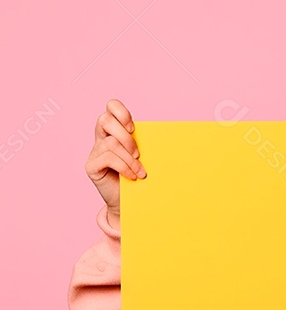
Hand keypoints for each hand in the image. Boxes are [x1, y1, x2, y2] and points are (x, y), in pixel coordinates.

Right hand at [84, 99, 145, 228]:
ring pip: (110, 143)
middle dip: (126, 136)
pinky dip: (124, 167)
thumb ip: (144, 143)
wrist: (128, 202)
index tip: (133, 128)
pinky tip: (132, 176)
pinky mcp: (91, 166)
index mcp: (114, 130)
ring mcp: (94, 152)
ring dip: (129, 158)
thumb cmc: (138, 177)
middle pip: (104, 120)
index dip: (120, 112)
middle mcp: (101, 138)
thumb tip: (169, 136)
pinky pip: (108, 158)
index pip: (110, 107)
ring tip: (139, 171)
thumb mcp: (143, 156)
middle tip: (138, 153)